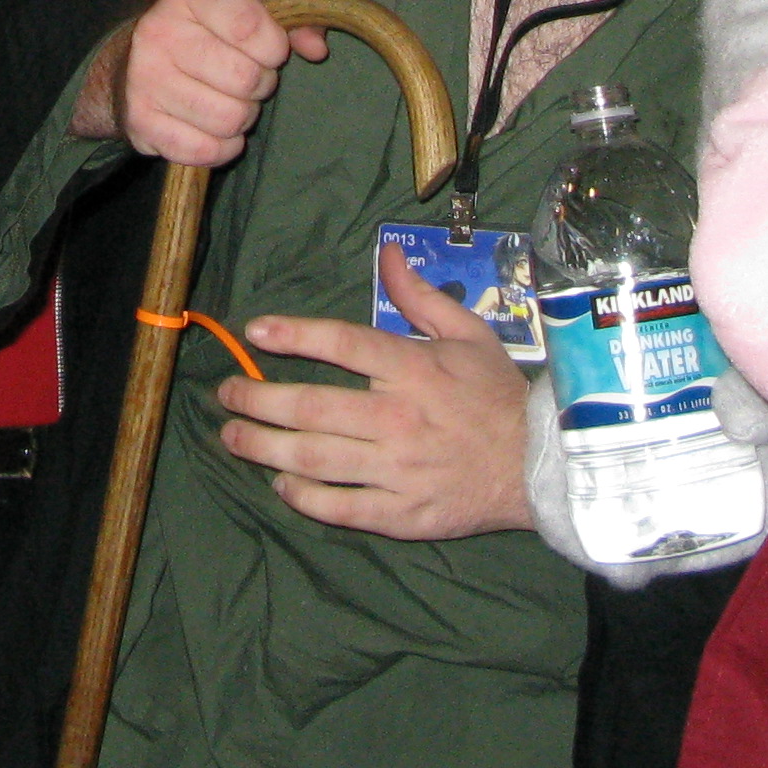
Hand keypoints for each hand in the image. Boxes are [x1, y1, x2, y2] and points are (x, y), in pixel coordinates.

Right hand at [80, 0, 324, 168]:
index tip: (270, 49)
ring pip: (228, 118)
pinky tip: (213, 128)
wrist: (136, 62)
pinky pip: (205, 150)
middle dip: (260, 85)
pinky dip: (221, 147)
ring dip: (242, 118)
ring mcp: (144, 77)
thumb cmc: (208, 30)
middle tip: (248, 80)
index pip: (249, 26)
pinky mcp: (139, 121)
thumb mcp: (250, 8)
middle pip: (244, 78)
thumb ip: (293, 19)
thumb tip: (317, 47)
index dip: (274, 47)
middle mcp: (158, 29)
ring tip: (229, 100)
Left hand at [213, 246, 534, 540]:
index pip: (343, 344)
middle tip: (227, 393)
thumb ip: (420, 296)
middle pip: (310, 407)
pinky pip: (338, 506)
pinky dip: (302, 497)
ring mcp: (397, 470)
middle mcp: (398, 419)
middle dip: (257, 399)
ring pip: (313, 458)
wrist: (540, 466)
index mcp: (414, 369)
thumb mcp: (468, 333)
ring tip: (233, 436)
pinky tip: (280, 484)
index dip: (294, 334)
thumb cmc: (497, 395)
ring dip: (263, 447)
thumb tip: (386, 253)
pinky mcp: (400, 513)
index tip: (255, 331)